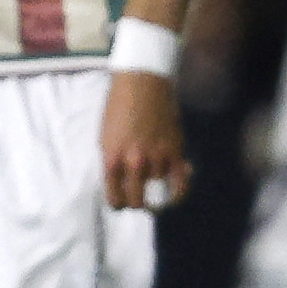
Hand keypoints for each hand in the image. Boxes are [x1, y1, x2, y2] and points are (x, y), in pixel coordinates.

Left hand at [100, 71, 190, 209]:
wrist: (141, 83)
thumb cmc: (118, 107)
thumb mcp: (106, 138)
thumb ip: (114, 162)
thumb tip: (122, 183)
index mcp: (112, 160)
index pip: (114, 198)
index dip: (118, 204)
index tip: (122, 203)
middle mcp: (134, 163)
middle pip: (137, 201)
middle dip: (137, 203)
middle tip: (139, 200)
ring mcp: (156, 158)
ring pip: (157, 185)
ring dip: (156, 180)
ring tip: (154, 167)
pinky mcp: (175, 151)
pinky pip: (180, 183)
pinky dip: (179, 192)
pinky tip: (175, 193)